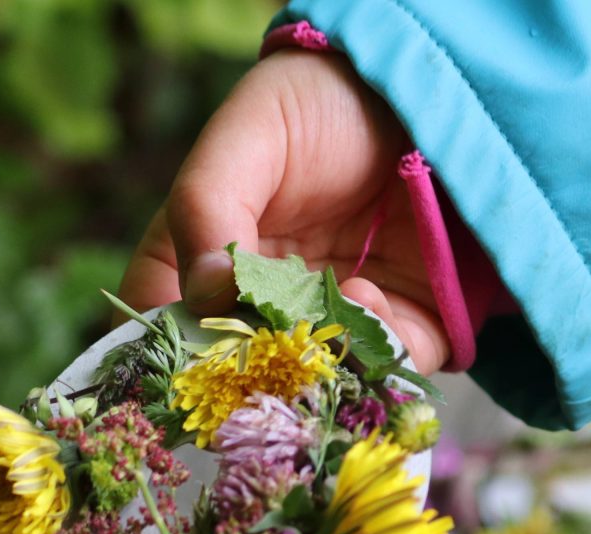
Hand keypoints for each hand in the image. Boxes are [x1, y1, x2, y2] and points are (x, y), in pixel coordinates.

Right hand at [118, 50, 449, 372]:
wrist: (423, 97)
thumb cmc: (321, 105)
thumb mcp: (252, 135)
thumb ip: (208, 204)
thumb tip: (205, 289)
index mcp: (207, 259)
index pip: (167, 326)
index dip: (172, 354)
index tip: (192, 361)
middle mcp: (269, 305)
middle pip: (246, 372)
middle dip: (257, 377)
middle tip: (270, 356)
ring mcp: (335, 322)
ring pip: (319, 379)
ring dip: (321, 361)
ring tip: (330, 303)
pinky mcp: (402, 327)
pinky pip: (389, 369)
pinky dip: (379, 352)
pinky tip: (368, 296)